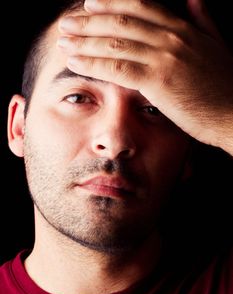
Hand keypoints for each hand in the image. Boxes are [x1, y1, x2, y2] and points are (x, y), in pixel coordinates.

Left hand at [58, 0, 232, 154]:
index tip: (88, 4)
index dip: (110, 2)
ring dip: (84, 41)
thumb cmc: (224, 86)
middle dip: (88, 21)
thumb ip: (202, 21)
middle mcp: (171, 37)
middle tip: (66, 23)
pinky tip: (75, 62)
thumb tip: (194, 1)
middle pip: (120, 20)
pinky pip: (117, 69)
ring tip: (64, 41)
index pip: (140, 5)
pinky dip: (93, 64)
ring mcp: (165, 58)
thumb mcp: (216, 45)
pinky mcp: (159, 82)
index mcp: (183, 28)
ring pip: (115, 43)